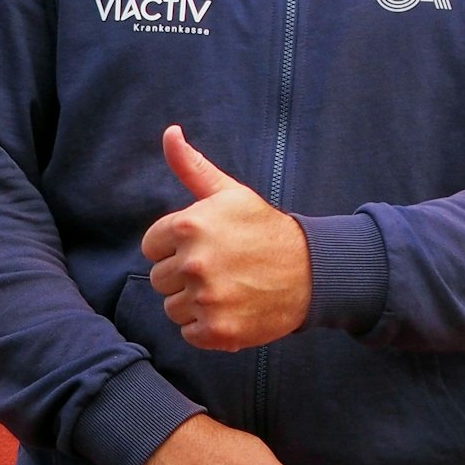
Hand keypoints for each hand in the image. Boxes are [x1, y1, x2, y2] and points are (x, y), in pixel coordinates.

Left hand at [142, 126, 311, 351]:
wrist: (312, 271)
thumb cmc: (264, 229)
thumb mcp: (230, 193)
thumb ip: (193, 166)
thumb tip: (170, 132)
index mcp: (190, 225)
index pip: (152, 246)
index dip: (176, 247)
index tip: (206, 246)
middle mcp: (194, 262)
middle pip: (160, 279)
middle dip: (185, 275)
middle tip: (221, 268)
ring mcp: (206, 299)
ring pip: (173, 308)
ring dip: (195, 303)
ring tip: (228, 288)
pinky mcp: (217, 331)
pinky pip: (189, 333)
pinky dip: (207, 327)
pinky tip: (232, 308)